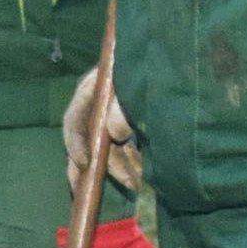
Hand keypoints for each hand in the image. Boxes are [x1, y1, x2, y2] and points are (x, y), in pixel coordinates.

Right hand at [64, 64, 140, 191]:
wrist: (172, 55)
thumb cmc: (148, 67)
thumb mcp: (133, 84)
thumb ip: (123, 105)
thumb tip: (115, 133)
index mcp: (91, 89)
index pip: (74, 120)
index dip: (76, 144)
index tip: (86, 164)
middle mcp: (96, 104)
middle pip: (86, 140)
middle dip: (94, 167)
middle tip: (92, 192)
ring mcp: (110, 114)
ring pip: (106, 148)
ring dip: (118, 167)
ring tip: (135, 184)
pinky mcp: (125, 123)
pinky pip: (122, 147)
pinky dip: (130, 160)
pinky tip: (142, 172)